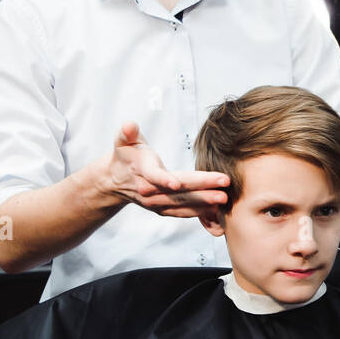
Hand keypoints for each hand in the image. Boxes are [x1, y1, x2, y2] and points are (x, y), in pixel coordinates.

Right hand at [102, 122, 229, 217]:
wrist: (115, 180)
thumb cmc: (126, 155)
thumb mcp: (123, 140)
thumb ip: (127, 133)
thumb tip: (129, 125)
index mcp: (141, 171)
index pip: (154, 176)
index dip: (164, 179)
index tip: (177, 183)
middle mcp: (148, 190)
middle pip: (176, 192)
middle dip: (201, 190)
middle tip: (223, 187)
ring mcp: (155, 203)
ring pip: (181, 204)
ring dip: (204, 203)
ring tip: (224, 199)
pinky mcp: (162, 209)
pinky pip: (182, 212)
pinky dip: (198, 212)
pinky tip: (216, 210)